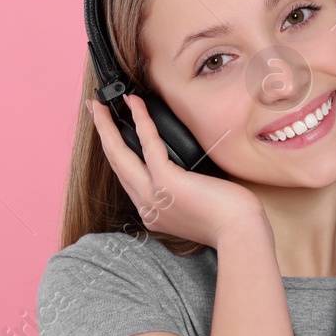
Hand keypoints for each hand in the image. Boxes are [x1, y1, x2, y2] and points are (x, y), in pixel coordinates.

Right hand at [88, 93, 265, 247]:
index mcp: (153, 213)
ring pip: (120, 155)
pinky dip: (140, 120)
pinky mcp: (166, 183)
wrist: (240, 233)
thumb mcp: (198, 205)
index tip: (108, 133)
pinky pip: (148, 144)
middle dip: (102, 134)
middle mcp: (147, 207)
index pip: (127, 177)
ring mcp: (153, 196)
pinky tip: (134, 103)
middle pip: (115, 164)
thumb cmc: (230, 219)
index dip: (115, 152)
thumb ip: (183, 190)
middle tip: (95, 111)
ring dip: (107, 126)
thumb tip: (186, 169)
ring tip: (101, 105)